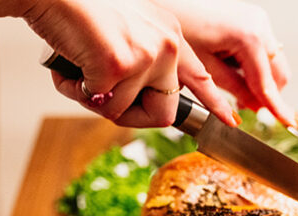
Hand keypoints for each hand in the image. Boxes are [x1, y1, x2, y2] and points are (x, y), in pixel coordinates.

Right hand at [0, 0, 237, 127]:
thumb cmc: (78, 13)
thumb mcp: (126, 35)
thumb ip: (142, 63)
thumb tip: (137, 102)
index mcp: (169, 34)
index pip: (199, 75)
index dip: (213, 101)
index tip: (228, 119)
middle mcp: (166, 45)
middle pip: (163, 113)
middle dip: (127, 115)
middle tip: (98, 94)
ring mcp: (146, 56)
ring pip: (123, 111)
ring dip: (92, 99)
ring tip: (77, 67)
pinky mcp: (119, 66)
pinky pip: (100, 105)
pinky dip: (76, 91)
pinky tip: (69, 65)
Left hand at [150, 0, 297, 126]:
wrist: (167, 3)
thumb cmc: (180, 30)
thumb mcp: (205, 68)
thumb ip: (234, 89)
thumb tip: (254, 106)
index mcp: (249, 37)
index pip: (267, 83)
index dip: (277, 107)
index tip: (290, 123)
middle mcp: (259, 25)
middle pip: (278, 72)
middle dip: (266, 94)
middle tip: (245, 108)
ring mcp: (258, 20)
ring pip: (272, 62)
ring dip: (259, 80)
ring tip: (233, 89)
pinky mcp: (252, 19)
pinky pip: (263, 50)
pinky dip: (253, 66)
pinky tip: (232, 70)